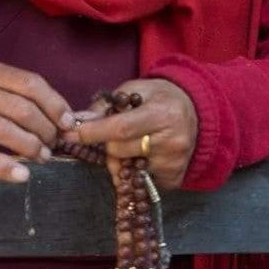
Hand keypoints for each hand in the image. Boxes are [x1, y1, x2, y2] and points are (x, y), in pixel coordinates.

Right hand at [0, 61, 74, 183]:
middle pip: (20, 109)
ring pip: (3, 131)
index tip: (68, 122)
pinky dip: (5, 168)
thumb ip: (26, 98)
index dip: (54, 104)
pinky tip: (23, 175)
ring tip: (43, 157)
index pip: (30, 83)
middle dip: (45, 129)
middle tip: (53, 143)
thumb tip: (66, 120)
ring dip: (30, 147)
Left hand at [70, 78, 198, 190]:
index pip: (121, 128)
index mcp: (162, 114)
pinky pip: (139, 179)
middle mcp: (171, 141)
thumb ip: (108, 104)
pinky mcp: (174, 179)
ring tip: (132, 143)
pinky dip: (133, 169)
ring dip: (119, 157)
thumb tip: (79, 120)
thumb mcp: (137, 89)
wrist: (198, 114)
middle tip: (112, 133)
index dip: (93, 133)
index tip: (69, 134)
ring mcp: (173, 163)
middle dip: (107, 143)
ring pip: (126, 167)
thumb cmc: (161, 97)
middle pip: (120, 150)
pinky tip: (144, 155)